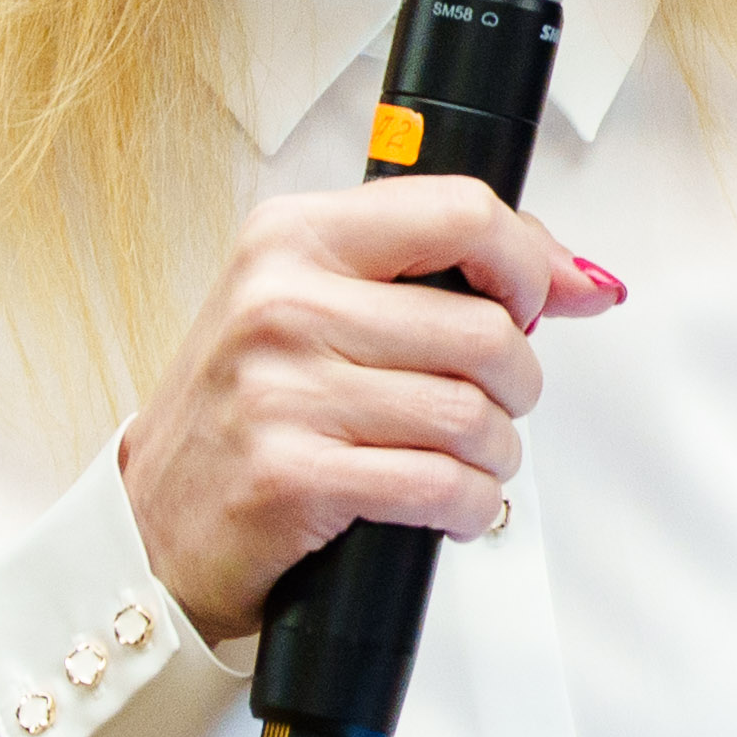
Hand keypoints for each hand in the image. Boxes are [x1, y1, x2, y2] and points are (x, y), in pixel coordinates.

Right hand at [111, 179, 621, 642]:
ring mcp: (282, 390)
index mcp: (293, 237)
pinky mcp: (291, 476)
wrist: (157, 524)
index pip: (460, 212)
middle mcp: (281, 302)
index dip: (526, 263)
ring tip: (464, 461)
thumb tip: (579, 279)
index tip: (535, 300)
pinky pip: (440, 486)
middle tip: (489, 404)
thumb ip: (441, 274)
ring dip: (494, 454)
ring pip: (472, 414)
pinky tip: (447, 505)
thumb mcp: (320, 306)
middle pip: (485, 329)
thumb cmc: (250, 411)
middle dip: (516, 384)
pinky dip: (469, 506)